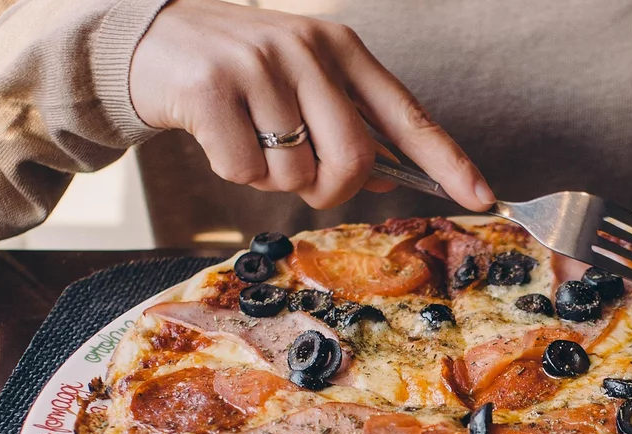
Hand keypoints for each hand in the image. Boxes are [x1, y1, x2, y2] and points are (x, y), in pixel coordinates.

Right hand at [128, 0, 493, 210]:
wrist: (149, 40)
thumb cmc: (238, 72)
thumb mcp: (301, 81)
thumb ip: (346, 124)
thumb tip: (386, 180)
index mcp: (341, 49)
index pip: (408, 115)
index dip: (448, 161)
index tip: (482, 196)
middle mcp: (307, 50)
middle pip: (355, 161)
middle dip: (331, 189)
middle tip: (303, 178)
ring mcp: (259, 66)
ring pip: (295, 174)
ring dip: (272, 178)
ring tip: (248, 135)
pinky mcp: (211, 88)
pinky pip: (245, 171)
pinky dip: (233, 171)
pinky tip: (218, 134)